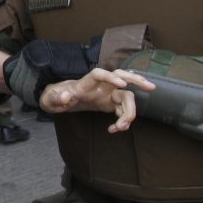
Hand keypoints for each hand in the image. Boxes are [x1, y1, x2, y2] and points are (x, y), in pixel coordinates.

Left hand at [39, 68, 154, 132]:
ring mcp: (108, 94)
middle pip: (122, 77)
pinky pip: (123, 110)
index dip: (110, 77)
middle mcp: (100, 86)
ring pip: (127, 97)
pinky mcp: (111, 104)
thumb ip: (56, 98)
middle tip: (151, 88)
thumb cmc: (56, 97)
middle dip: (137, 81)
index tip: (121, 84)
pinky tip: (116, 128)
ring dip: (129, 112)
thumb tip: (65, 97)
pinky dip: (124, 119)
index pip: (99, 74)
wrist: (60, 100)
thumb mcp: (51, 99)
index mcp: (85, 83)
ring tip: (121, 127)